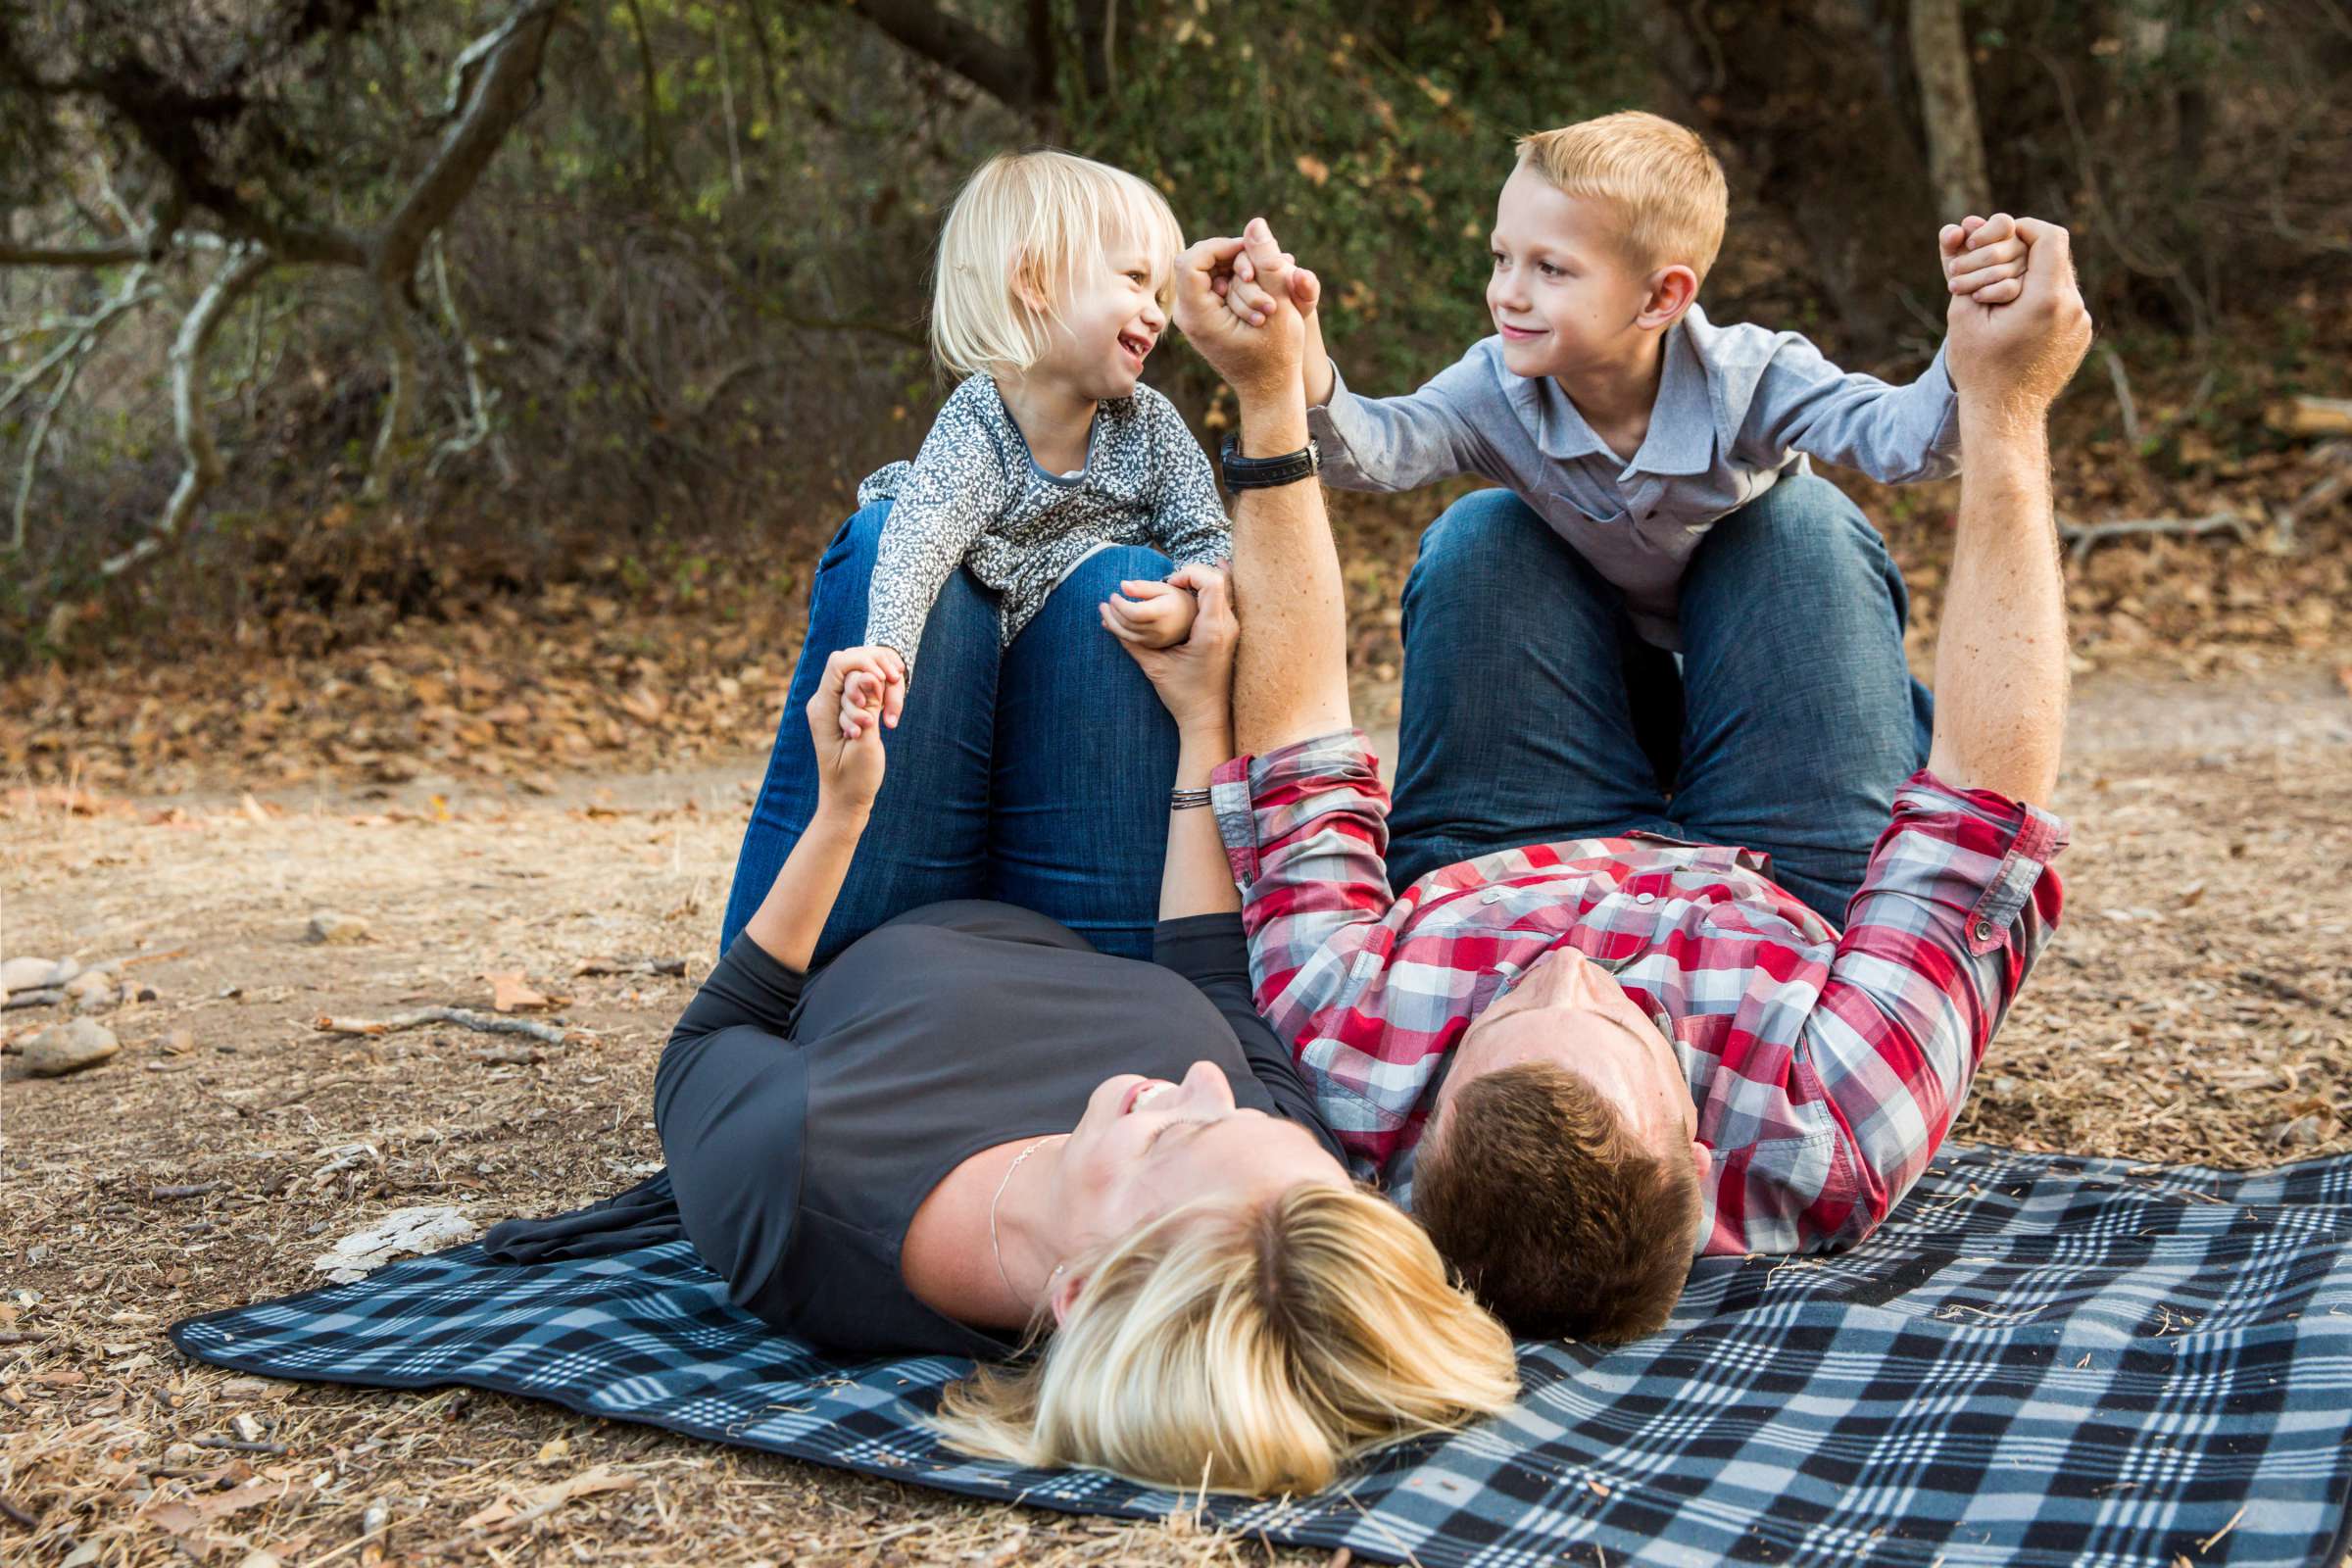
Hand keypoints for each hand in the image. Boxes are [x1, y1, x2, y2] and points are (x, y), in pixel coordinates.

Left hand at [803, 646, 892, 811]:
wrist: (846, 802)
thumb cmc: (854, 779)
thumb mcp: (865, 742)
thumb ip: (868, 705)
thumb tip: (872, 674)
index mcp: (821, 708)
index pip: (839, 664)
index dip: (865, 663)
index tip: (886, 680)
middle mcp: (824, 702)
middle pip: (851, 664)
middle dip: (876, 676)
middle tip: (890, 704)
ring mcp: (835, 705)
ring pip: (862, 676)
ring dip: (882, 691)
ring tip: (890, 721)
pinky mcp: (848, 710)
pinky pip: (866, 690)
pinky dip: (881, 698)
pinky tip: (890, 718)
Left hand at [1101, 574, 1199, 649]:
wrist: (1192, 619)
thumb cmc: (1176, 599)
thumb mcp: (1163, 588)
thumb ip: (1143, 587)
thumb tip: (1123, 586)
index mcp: (1163, 613)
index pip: (1134, 612)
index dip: (1119, 604)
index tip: (1113, 595)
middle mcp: (1159, 630)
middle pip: (1128, 624)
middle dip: (1112, 612)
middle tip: (1104, 603)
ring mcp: (1155, 640)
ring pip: (1126, 635)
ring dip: (1111, 623)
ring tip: (1104, 611)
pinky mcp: (1151, 646)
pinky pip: (1130, 641)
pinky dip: (1117, 632)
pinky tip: (1108, 623)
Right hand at [1104, 563, 1237, 733]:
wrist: (1206, 716)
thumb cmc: (1182, 695)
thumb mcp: (1154, 666)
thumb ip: (1130, 640)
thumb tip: (1104, 617)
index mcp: (1211, 631)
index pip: (1212, 582)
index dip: (1188, 573)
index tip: (1168, 584)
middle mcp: (1227, 626)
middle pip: (1219, 578)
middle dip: (1190, 574)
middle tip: (1168, 585)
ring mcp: (1232, 628)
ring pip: (1223, 586)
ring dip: (1197, 581)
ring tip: (1175, 587)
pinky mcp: (1229, 632)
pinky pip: (1224, 598)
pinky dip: (1208, 588)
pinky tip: (1193, 585)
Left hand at [1174, 218, 1304, 398]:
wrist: (1268, 388)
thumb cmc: (1277, 355)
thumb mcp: (1281, 305)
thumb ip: (1267, 263)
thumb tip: (1255, 223)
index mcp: (1198, 316)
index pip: (1191, 260)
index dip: (1221, 247)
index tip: (1250, 252)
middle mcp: (1187, 314)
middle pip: (1201, 261)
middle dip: (1235, 261)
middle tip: (1263, 278)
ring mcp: (1193, 314)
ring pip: (1210, 269)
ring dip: (1240, 271)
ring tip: (1266, 296)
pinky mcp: (1203, 313)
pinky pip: (1215, 282)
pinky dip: (1239, 281)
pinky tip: (1260, 296)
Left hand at [1940, 211, 2026, 305]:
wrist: (1965, 312)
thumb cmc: (1960, 276)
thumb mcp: (1951, 256)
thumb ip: (1950, 238)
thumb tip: (1959, 229)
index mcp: (2005, 234)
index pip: (2003, 223)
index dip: (1985, 232)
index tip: (1970, 244)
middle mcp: (2020, 249)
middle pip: (2000, 249)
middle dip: (1971, 260)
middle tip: (1953, 269)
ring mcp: (2026, 270)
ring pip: (2002, 269)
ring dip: (1973, 279)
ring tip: (1954, 286)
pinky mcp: (2026, 292)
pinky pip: (2009, 288)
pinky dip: (1988, 292)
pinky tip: (1975, 296)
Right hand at [1946, 218, 2093, 419]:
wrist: (2004, 417)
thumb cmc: (1978, 367)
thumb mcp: (1962, 314)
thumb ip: (1968, 266)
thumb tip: (1965, 228)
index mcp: (2047, 298)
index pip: (2048, 235)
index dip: (2022, 228)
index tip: (1999, 236)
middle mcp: (2074, 307)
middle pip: (2054, 255)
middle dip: (2021, 255)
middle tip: (1990, 269)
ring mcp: (2081, 323)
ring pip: (2059, 278)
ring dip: (2030, 277)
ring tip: (2000, 298)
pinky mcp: (2081, 336)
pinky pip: (2063, 302)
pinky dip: (2039, 300)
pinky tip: (2014, 320)